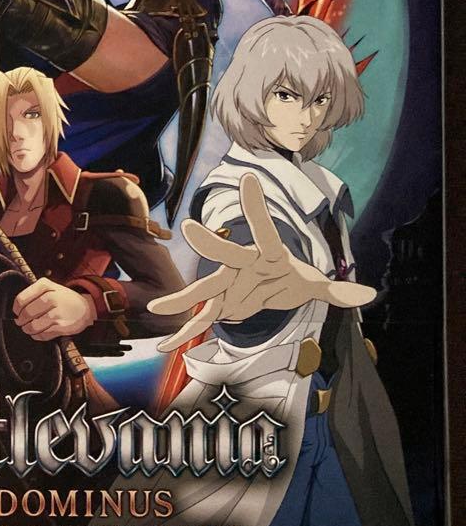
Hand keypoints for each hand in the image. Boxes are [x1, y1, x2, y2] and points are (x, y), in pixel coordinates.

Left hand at [13, 277, 96, 340]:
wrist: (86, 308)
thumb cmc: (63, 298)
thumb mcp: (49, 288)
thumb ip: (33, 294)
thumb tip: (16, 310)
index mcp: (45, 285)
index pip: (21, 299)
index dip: (16, 309)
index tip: (16, 312)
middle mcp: (52, 297)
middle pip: (26, 314)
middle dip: (21, 320)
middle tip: (21, 322)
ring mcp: (57, 313)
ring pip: (32, 326)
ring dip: (28, 329)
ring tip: (29, 328)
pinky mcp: (62, 327)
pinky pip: (42, 335)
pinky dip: (37, 335)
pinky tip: (39, 332)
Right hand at [150, 173, 376, 352]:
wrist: (264, 284)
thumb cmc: (289, 277)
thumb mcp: (313, 284)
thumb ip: (336, 289)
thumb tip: (369, 294)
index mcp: (268, 254)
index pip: (265, 230)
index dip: (256, 206)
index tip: (249, 178)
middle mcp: (241, 265)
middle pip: (226, 255)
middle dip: (208, 244)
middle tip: (189, 228)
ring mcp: (225, 284)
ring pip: (202, 291)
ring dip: (181, 300)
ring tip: (157, 309)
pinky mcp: (219, 304)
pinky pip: (199, 321)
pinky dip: (183, 335)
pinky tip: (165, 347)